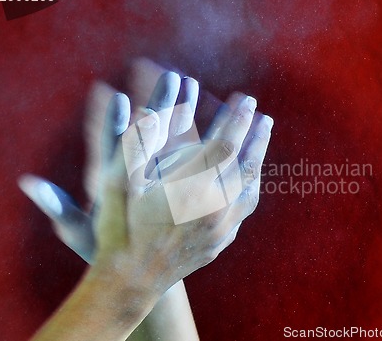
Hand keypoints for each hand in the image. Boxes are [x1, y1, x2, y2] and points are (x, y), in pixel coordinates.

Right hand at [94, 88, 272, 290]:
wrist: (129, 282)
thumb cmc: (120, 228)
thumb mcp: (118, 182)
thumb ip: (137, 144)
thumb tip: (152, 110)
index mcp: (191, 189)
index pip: (224, 144)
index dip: (236, 118)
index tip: (246, 99)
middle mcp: (214, 208)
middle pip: (245, 163)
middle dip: (255, 134)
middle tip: (263, 115)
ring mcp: (221, 228)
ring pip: (250, 186)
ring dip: (258, 158)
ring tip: (263, 139)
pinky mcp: (221, 241)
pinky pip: (245, 207)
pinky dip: (251, 184)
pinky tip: (250, 177)